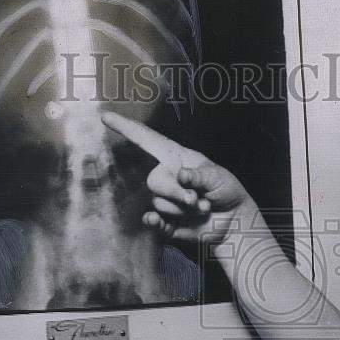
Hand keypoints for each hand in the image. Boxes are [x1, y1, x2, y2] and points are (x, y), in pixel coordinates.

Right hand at [102, 111, 253, 245]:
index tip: (106, 117)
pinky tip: (154, 221)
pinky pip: (153, 221)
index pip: (149, 141)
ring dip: (183, 209)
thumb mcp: (219, 177)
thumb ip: (200, 175)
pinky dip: (153, 222)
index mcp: (178, 158)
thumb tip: (180, 175)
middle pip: (155, 181)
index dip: (127, 128)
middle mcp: (167, 176)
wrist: (234, 223)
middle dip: (176, 193)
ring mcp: (165, 199)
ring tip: (203, 209)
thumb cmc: (227, 192)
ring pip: (160, 203)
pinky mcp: (166, 221)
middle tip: (199, 201)